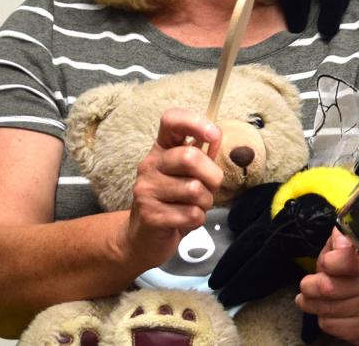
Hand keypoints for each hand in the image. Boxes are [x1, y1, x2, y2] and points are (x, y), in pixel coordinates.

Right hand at [118, 108, 222, 267]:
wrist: (142, 238)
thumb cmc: (170, 203)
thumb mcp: (185, 176)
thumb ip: (201, 157)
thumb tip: (216, 138)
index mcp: (161, 150)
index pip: (171, 120)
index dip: (195, 122)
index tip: (213, 135)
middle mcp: (150, 165)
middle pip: (190, 157)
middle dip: (212, 177)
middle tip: (209, 189)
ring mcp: (146, 189)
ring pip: (195, 189)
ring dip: (205, 203)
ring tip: (193, 207)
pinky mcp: (150, 215)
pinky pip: (191, 214)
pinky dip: (197, 220)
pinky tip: (184, 221)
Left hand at [296, 230, 358, 343]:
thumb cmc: (352, 259)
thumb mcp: (343, 241)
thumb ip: (339, 239)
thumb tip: (341, 244)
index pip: (351, 262)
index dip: (329, 263)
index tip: (324, 263)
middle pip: (331, 289)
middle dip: (310, 286)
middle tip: (306, 285)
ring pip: (329, 310)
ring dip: (313, 304)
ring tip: (310, 298)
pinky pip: (335, 327)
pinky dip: (325, 320)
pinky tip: (327, 312)